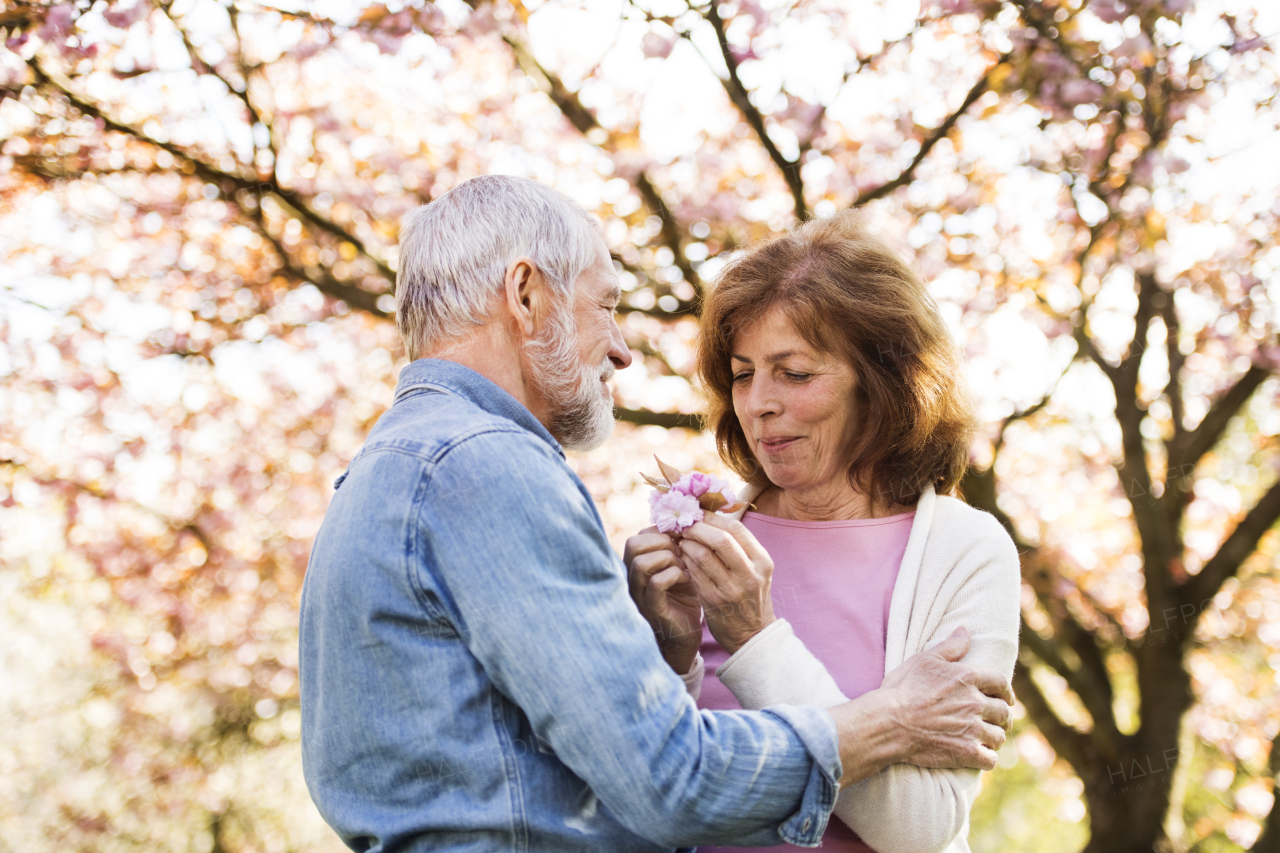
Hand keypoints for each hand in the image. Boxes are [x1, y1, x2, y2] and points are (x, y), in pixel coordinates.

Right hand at [623, 527, 701, 673]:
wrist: (686, 634)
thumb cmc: (684, 597)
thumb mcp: (679, 566)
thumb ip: (677, 546)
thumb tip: (687, 521)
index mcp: (637, 564)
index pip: (640, 535)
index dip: (663, 532)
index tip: (683, 540)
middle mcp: (632, 577)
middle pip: (633, 544)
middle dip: (663, 542)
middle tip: (682, 552)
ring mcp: (639, 594)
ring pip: (641, 563)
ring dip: (668, 559)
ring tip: (684, 566)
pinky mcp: (652, 608)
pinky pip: (655, 583)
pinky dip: (674, 575)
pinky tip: (687, 579)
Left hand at [677, 513, 775, 654]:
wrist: (753, 635)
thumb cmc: (751, 596)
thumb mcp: (756, 570)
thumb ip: (740, 546)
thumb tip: (711, 517)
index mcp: (762, 561)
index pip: (736, 528)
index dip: (713, 517)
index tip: (698, 512)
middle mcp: (750, 574)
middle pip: (720, 539)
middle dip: (698, 528)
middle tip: (685, 525)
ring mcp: (732, 589)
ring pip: (703, 555)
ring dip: (687, 544)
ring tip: (681, 540)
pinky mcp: (714, 601)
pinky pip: (694, 573)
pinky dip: (685, 561)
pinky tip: (681, 557)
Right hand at [881, 627, 1013, 770]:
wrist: (889, 722)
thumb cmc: (903, 689)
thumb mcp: (924, 660)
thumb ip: (949, 646)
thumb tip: (966, 630)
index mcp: (968, 677)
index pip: (1001, 682)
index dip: (1006, 690)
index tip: (1006, 697)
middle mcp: (975, 703)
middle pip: (1003, 712)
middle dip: (1002, 716)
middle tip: (997, 720)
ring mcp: (973, 729)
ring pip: (998, 736)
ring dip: (994, 737)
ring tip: (987, 738)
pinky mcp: (967, 752)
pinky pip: (990, 758)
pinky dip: (987, 757)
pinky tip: (980, 755)